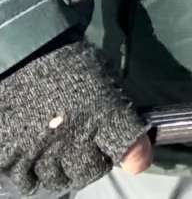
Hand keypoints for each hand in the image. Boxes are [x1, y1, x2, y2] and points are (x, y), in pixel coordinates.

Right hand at [0, 35, 151, 193]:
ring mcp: (39, 150)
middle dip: (95, 164)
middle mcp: (73, 138)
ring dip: (65, 171)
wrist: (23, 55)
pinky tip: (37, 159)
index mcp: (103, 114)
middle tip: (91, 152)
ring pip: (59, 180)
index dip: (134, 155)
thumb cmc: (69, 61)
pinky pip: (27, 180)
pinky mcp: (10, 156)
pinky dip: (34, 174)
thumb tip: (127, 136)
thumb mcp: (103, 79)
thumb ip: (116, 110)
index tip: (135, 156)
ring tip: (63, 157)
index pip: (129, 149)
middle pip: (91, 172)